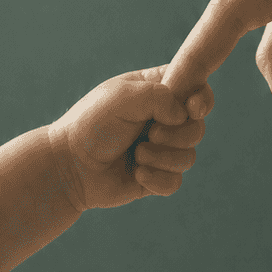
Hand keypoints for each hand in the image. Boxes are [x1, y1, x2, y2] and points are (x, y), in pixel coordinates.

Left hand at [48, 65, 213, 210]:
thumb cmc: (92, 123)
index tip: (192, 108)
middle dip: (175, 134)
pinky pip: (175, 182)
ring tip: (135, 155)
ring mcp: (161, 150)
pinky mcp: (156, 177)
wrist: (69, 165)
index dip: (202, 99)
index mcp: (157, 91)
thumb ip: (160, 96)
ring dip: (162, 157)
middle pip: (197, 127)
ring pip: (189, 157)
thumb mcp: (123, 97)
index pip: (196, 89)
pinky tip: (136, 174)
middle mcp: (163, 119)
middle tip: (149, 134)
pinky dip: (156, 179)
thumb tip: (184, 115)